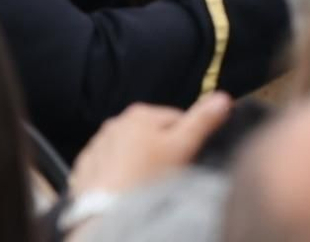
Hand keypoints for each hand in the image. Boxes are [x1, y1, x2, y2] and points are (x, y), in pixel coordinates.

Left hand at [68, 93, 232, 196]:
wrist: (106, 213)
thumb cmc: (146, 179)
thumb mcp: (182, 148)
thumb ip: (202, 121)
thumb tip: (223, 98)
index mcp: (140, 113)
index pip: (176, 119)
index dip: (186, 141)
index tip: (185, 160)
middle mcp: (115, 123)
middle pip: (152, 135)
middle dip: (161, 152)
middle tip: (166, 176)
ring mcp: (98, 146)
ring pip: (130, 151)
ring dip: (139, 163)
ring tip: (145, 187)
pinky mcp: (86, 168)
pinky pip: (109, 167)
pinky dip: (119, 176)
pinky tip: (126, 191)